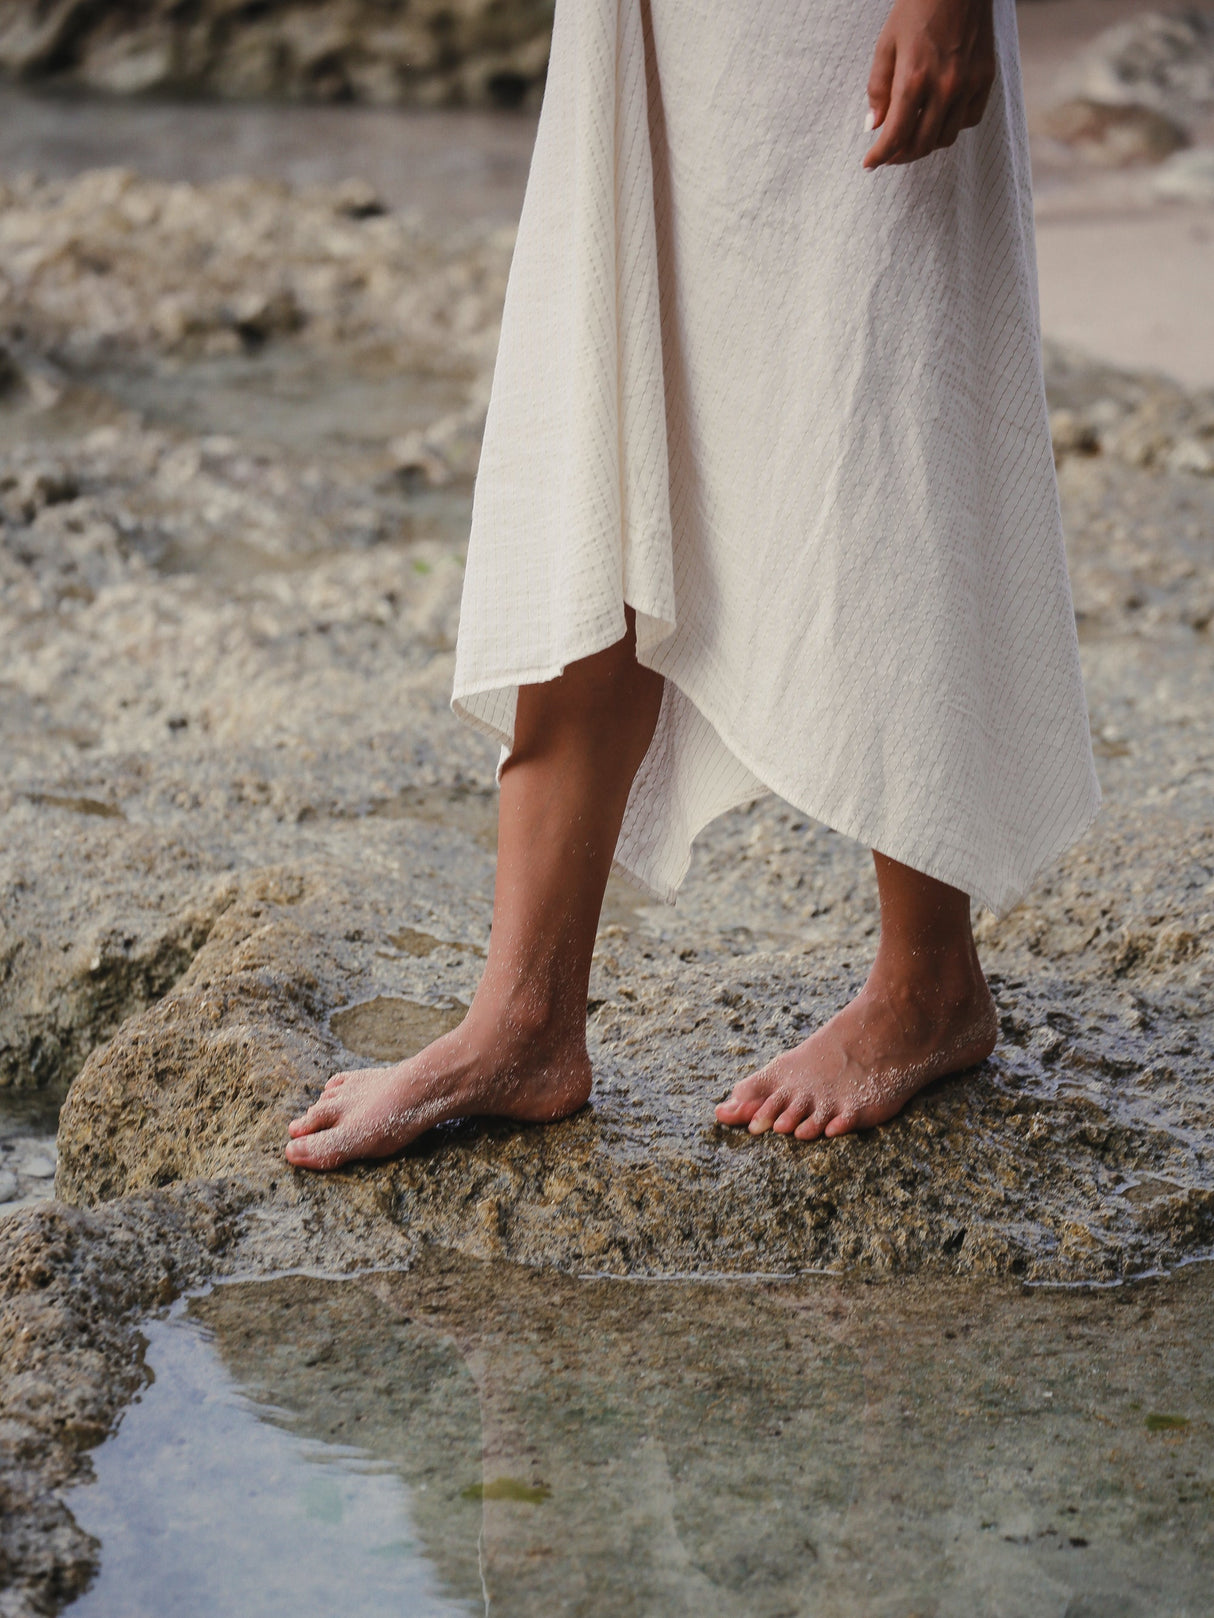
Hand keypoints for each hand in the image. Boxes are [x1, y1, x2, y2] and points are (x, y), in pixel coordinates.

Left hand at [862, 0, 995, 168]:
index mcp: (914, 78)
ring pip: (945, 138)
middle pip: (921, 144)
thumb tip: (874, 126)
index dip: (879, 156)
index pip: (895, 135)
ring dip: (925, 145)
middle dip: (900, 156)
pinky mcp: (986, 78)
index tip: (870, 163)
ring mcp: (969, 84)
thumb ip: (878, 88)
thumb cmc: (918, 8)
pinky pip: (968, 120)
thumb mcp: (887, 44)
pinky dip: (951, 127)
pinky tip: (938, 119)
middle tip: (888, 156)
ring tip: (911, 138)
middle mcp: (945, 87)